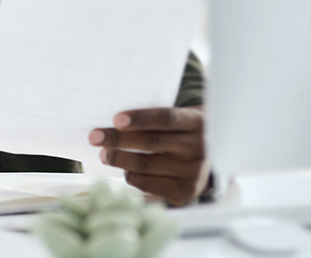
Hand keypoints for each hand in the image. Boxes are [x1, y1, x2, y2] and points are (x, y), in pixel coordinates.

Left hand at [89, 106, 208, 205]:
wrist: (215, 161)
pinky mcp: (184, 192)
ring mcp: (193, 172)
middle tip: (95, 136)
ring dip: (119, 159)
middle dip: (119, 139)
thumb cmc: (186, 134)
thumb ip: (158, 119)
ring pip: (146, 165)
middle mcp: (199, 148)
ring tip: (104, 153)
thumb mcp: (182, 120)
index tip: (116, 119)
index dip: (140, 118)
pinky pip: (148, 184)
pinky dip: (131, 176)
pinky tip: (124, 169)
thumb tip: (116, 122)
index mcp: (198, 122)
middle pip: (151, 142)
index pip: (166, 118)